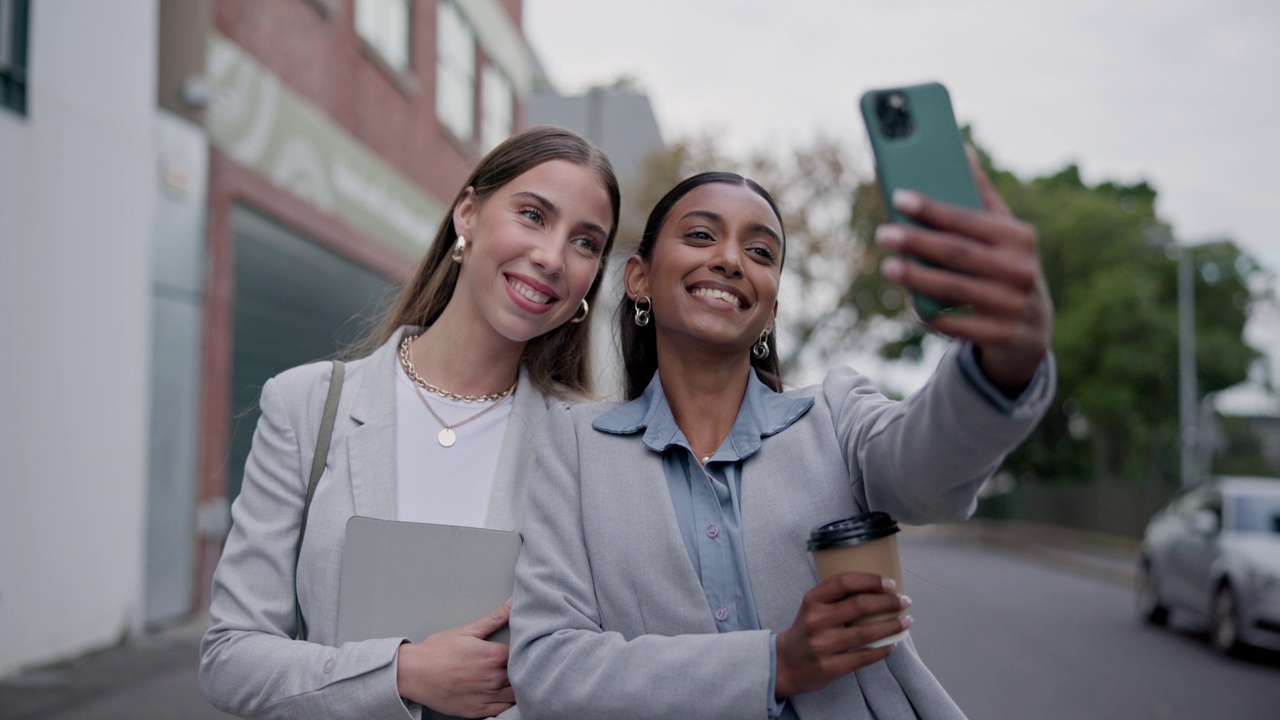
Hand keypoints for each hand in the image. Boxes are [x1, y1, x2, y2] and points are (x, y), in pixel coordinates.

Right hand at [395, 598, 515, 716]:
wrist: (413, 673)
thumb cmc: (437, 652)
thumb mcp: (467, 630)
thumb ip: (494, 618)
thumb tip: (512, 603)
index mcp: (493, 656)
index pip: (522, 653)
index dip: (524, 650)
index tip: (523, 647)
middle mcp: (492, 678)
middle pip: (521, 674)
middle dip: (522, 668)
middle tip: (520, 663)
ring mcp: (485, 696)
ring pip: (515, 695)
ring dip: (518, 687)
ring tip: (512, 679)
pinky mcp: (477, 711)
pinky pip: (503, 710)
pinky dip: (507, 703)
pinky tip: (504, 695)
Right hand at [774, 573, 911, 699]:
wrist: (785, 664)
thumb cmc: (806, 631)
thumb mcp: (812, 607)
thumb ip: (837, 598)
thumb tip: (878, 590)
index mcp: (812, 600)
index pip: (844, 582)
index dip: (871, 580)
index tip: (890, 583)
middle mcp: (816, 620)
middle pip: (860, 606)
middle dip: (888, 602)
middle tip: (903, 601)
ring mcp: (823, 645)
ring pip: (866, 632)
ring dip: (891, 626)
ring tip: (906, 621)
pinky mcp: (830, 667)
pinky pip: (864, 657)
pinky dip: (882, 650)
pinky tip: (892, 645)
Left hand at [876, 149, 1053, 395]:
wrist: (1033, 330)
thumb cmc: (1007, 267)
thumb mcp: (1004, 233)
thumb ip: (981, 195)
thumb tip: (960, 147)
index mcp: (1020, 238)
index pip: (969, 219)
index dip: (933, 208)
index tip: (900, 197)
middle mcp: (1021, 270)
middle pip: (957, 253)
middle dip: (917, 242)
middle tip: (883, 232)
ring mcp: (1013, 306)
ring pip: (954, 289)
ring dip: (917, 277)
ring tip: (888, 265)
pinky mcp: (1001, 336)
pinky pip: (956, 324)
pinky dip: (931, 313)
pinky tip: (911, 302)